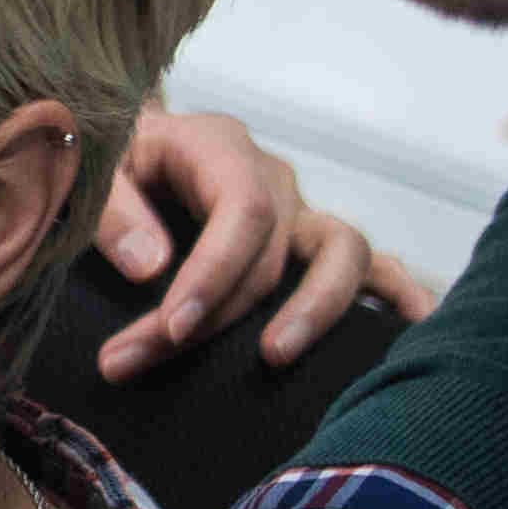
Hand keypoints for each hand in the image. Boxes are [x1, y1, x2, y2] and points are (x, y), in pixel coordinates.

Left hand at [90, 104, 433, 379]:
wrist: (121, 146)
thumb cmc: (107, 158)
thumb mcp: (93, 168)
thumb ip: (114, 211)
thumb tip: (152, 268)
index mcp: (220, 146)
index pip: (241, 213)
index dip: (212, 275)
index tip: (171, 329)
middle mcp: (271, 177)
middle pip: (271, 254)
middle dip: (213, 318)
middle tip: (138, 362)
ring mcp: (298, 211)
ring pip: (341, 252)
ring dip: (316, 310)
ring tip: (273, 359)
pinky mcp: (307, 244)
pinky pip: (370, 267)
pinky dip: (396, 295)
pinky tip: (414, 327)